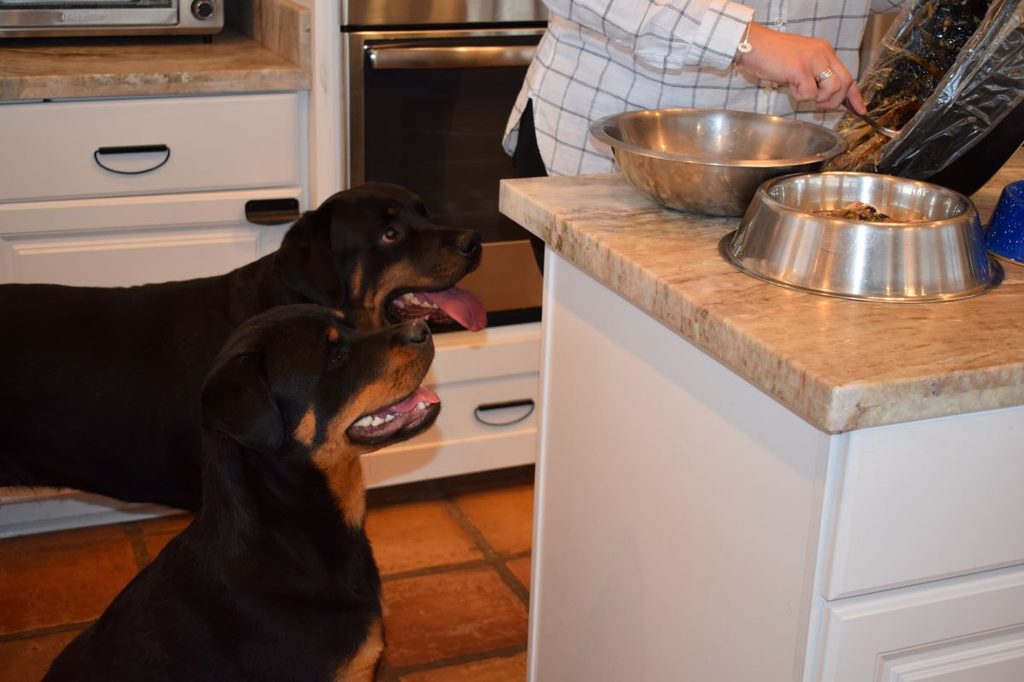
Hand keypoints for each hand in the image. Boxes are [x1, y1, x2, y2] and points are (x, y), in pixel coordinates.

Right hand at [735, 23, 866, 113]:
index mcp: (824, 51)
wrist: (753, 44)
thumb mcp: (800, 61)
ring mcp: (813, 60)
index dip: (855, 96)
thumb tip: (822, 94)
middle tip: (820, 106)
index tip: (860, 110)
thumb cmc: (771, 55)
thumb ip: (814, 73)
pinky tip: (790, 86)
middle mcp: (823, 53)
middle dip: (835, 101)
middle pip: (844, 84)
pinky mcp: (801, 69)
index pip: (847, 75)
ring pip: (832, 89)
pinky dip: (799, 96)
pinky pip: (809, 93)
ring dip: (817, 99)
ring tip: (801, 92)